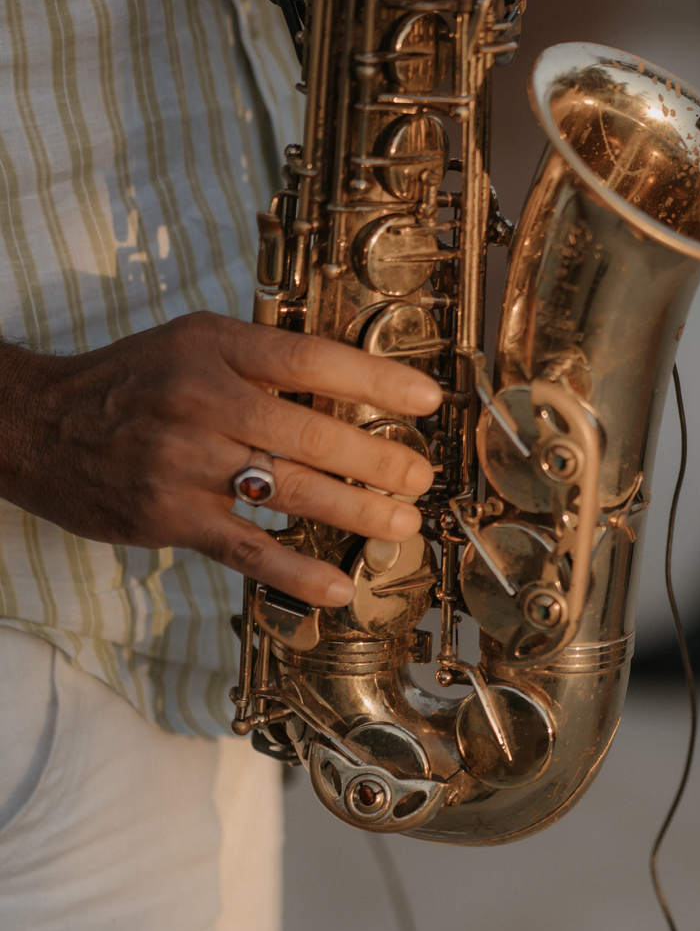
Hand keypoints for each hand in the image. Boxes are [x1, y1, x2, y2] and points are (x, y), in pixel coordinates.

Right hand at [0, 315, 442, 608]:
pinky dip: (296, 570)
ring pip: (286, 491)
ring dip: (354, 511)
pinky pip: (246, 548)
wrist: (38, 426)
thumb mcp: (194, 342)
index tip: (428, 398)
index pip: (311, 360)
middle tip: (421, 475)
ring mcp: (184, 462)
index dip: (376, 380)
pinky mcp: (170, 517)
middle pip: (309, 432)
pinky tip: (338, 588)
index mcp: (215, 347)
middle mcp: (201, 400)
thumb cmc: (134, 380)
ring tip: (402, 524)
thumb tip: (355, 387)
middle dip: (376, 458)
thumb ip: (262, 359)